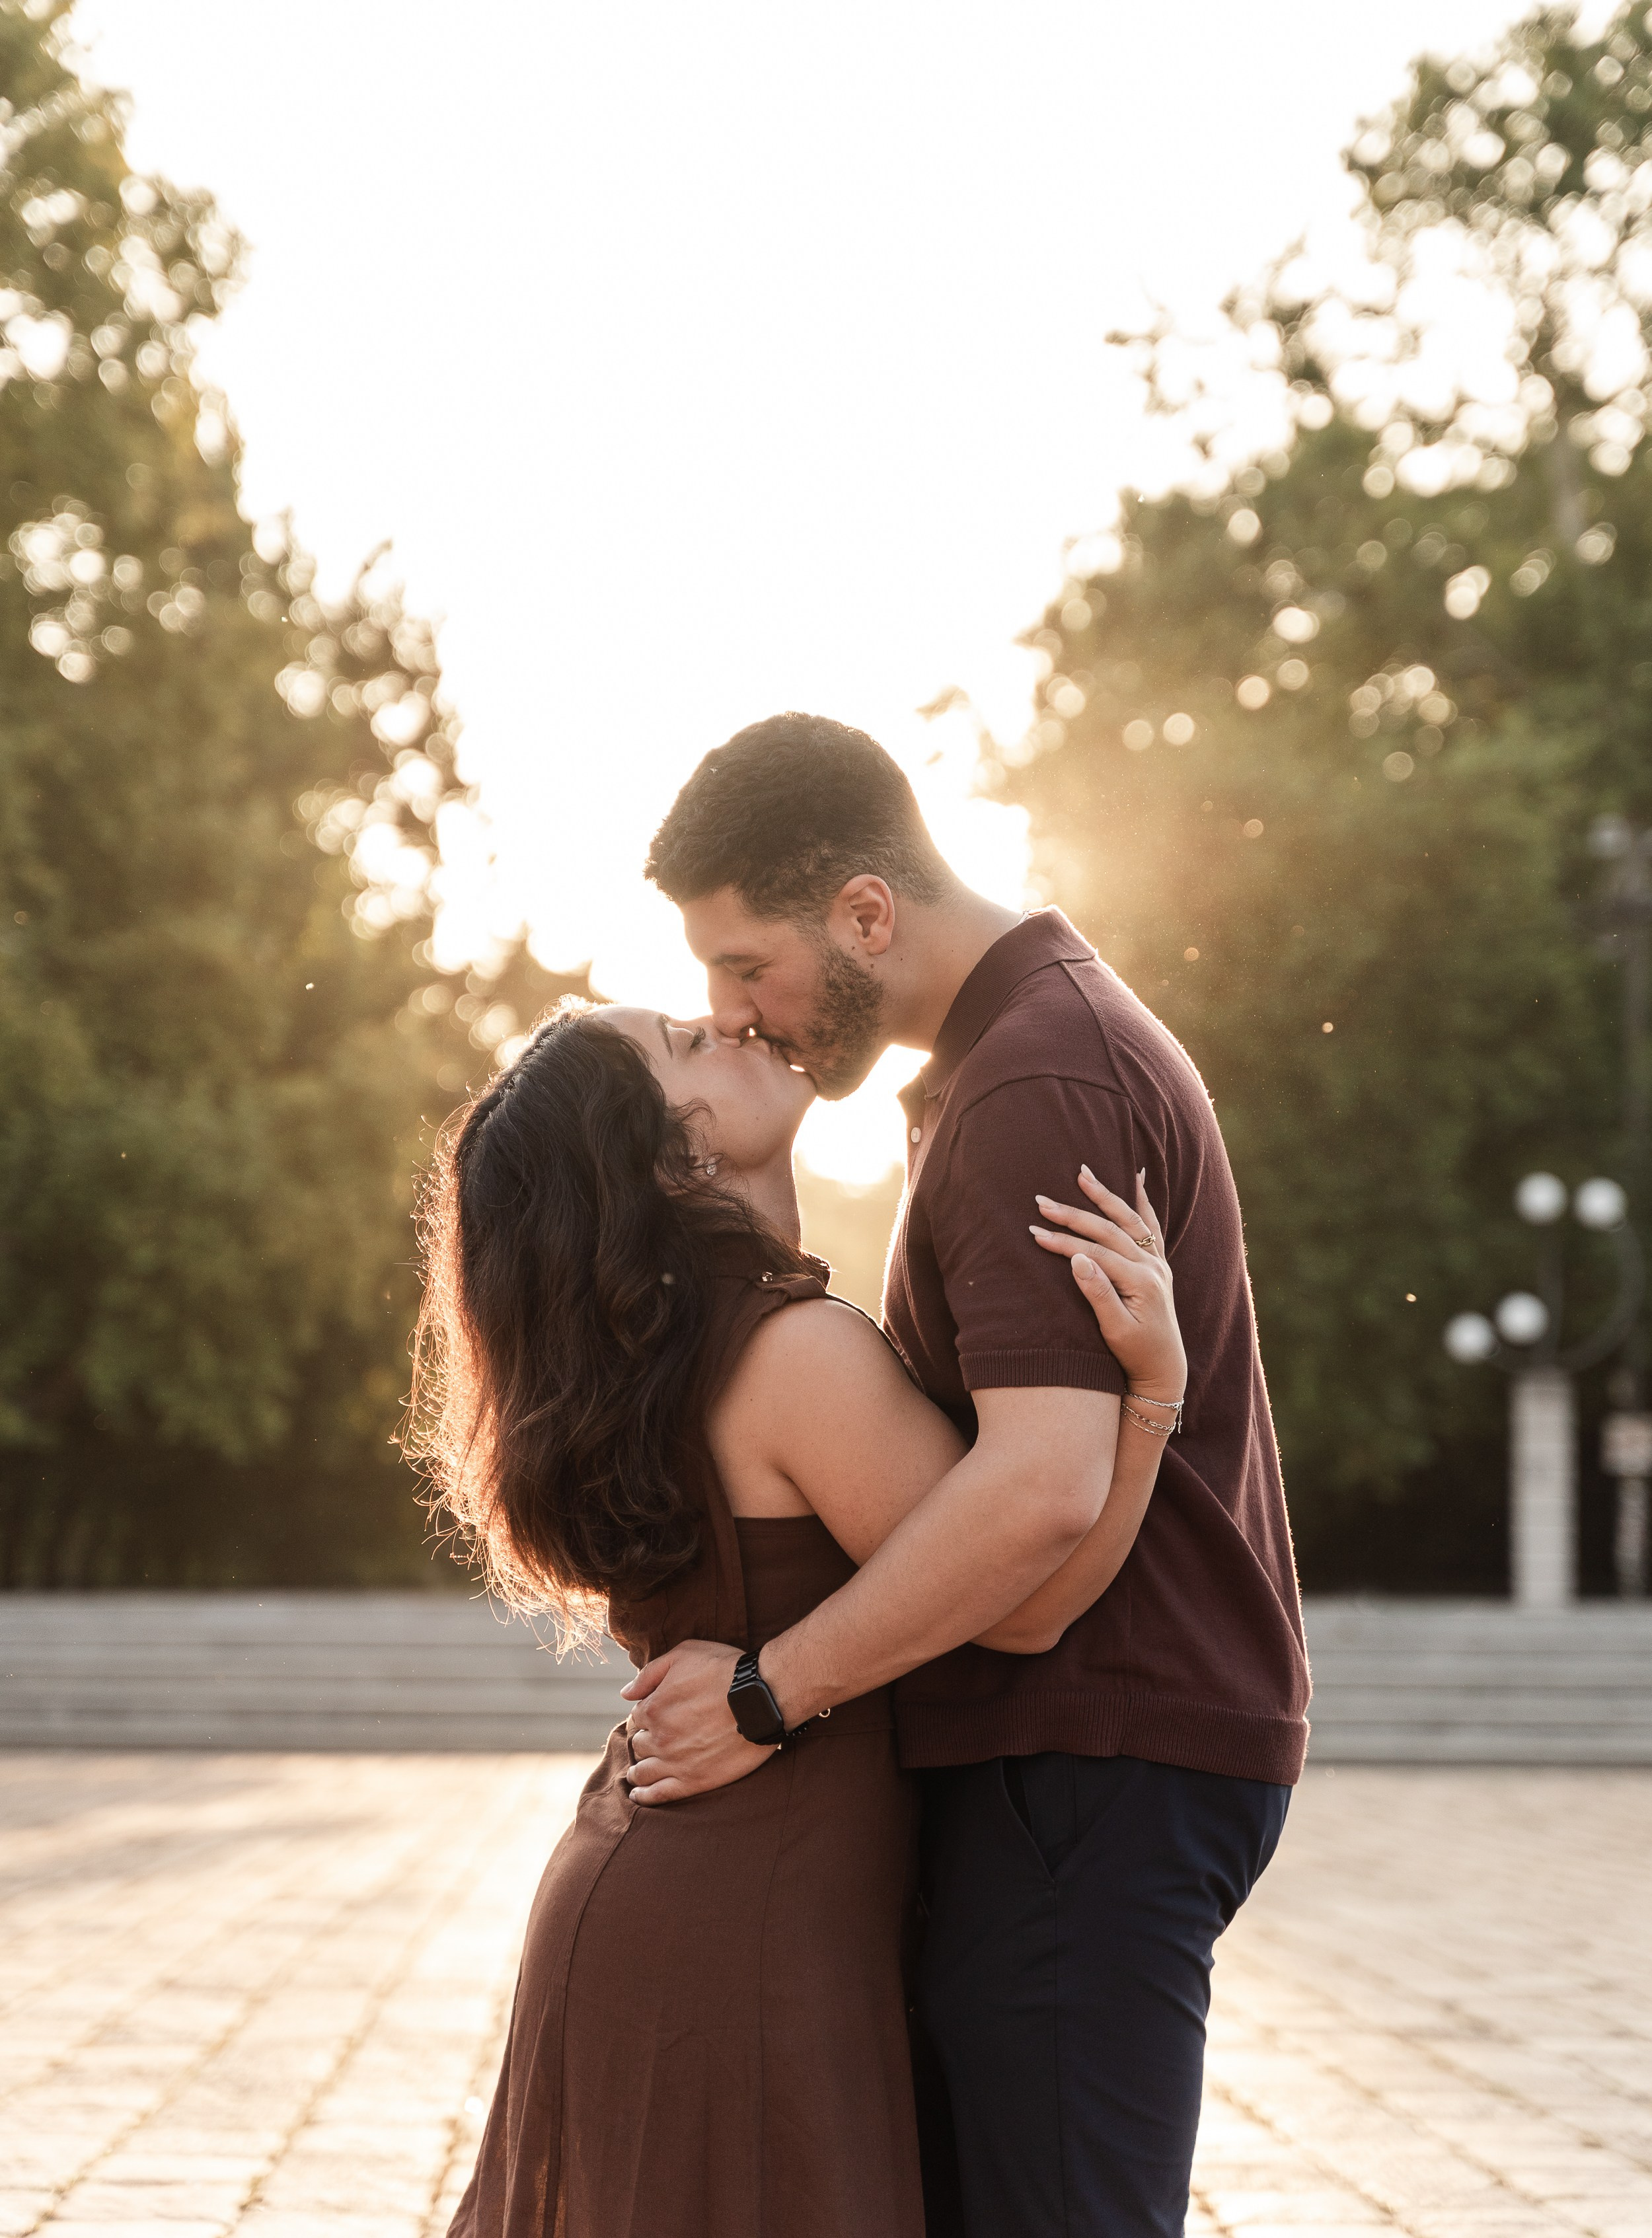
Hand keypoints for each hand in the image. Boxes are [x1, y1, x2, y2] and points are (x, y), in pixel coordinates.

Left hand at [618, 1638, 775, 1804]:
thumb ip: (651, 1673)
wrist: (762, 1698)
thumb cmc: (725, 1670)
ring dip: (638, 1771)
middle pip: (640, 1744)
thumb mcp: (685, 1654)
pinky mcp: (693, 1781)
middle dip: (645, 1741)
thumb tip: (626, 1693)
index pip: (637, 1716)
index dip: (646, 1715)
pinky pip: (659, 1794)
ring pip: (643, 1771)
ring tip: (637, 1774)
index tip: (656, 1716)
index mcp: (653, 1707)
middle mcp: (659, 1737)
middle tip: (656, 1741)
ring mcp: (675, 1761)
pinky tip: (638, 1795)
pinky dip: (645, 1796)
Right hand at [1030, 1167, 1185, 1402]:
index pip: (1095, 1252)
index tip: (1035, 1233)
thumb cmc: (1136, 1354)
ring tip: (1082, 1173)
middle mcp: (1153, 1266)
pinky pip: (1151, 1225)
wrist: (1163, 1369)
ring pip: (1129, 1220)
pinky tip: (1137, 1178)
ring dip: (1104, 1196)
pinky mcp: (1158, 1264)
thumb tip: (1078, 1259)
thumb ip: (1099, 1294)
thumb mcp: (1115, 1330)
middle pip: (1108, 1230)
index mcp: (1141, 1281)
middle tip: (1041, 1201)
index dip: (1064, 1242)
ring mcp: (1157, 1262)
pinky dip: (1142, 1201)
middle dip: (1073, 1214)